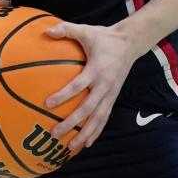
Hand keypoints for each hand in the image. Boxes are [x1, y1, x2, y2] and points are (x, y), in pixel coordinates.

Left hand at [44, 21, 140, 150]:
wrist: (131, 43)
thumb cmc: (104, 37)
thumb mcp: (86, 30)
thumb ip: (66, 30)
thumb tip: (45, 31)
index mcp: (97, 69)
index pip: (78, 85)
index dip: (64, 95)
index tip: (47, 104)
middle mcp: (105, 85)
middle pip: (87, 109)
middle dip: (71, 122)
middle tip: (54, 133)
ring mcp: (111, 93)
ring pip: (97, 119)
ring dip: (84, 134)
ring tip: (70, 147)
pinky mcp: (114, 98)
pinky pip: (104, 118)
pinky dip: (96, 131)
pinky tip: (87, 143)